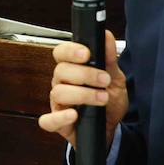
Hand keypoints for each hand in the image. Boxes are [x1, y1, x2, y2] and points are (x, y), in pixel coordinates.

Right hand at [37, 30, 128, 147]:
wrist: (111, 129)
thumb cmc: (109, 102)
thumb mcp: (115, 78)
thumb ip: (110, 58)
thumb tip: (106, 35)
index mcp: (72, 69)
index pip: (61, 53)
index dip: (70, 51)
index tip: (87, 53)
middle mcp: (61, 84)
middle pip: (61, 71)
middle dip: (85, 74)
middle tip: (104, 80)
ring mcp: (58, 103)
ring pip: (58, 92)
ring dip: (82, 94)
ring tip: (102, 98)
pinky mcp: (58, 123)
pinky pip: (48, 121)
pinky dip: (60, 118)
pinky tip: (74, 116)